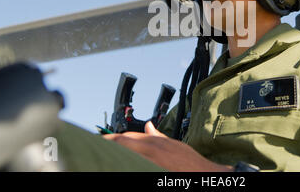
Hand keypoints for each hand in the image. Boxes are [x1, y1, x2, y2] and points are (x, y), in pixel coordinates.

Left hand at [103, 121, 232, 171]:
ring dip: (113, 153)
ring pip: (125, 153)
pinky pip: (134, 165)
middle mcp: (151, 149)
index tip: (101, 141)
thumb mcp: (175, 145)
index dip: (111, 139)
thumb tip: (148, 125)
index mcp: (155, 142)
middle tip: (94, 146)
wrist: (205, 175)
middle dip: (108, 144)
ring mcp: (151, 161)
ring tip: (99, 154)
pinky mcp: (152, 170)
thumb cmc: (191, 163)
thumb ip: (159, 135)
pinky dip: (124, 164)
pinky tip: (115, 165)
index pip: (126, 137)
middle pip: (122, 143)